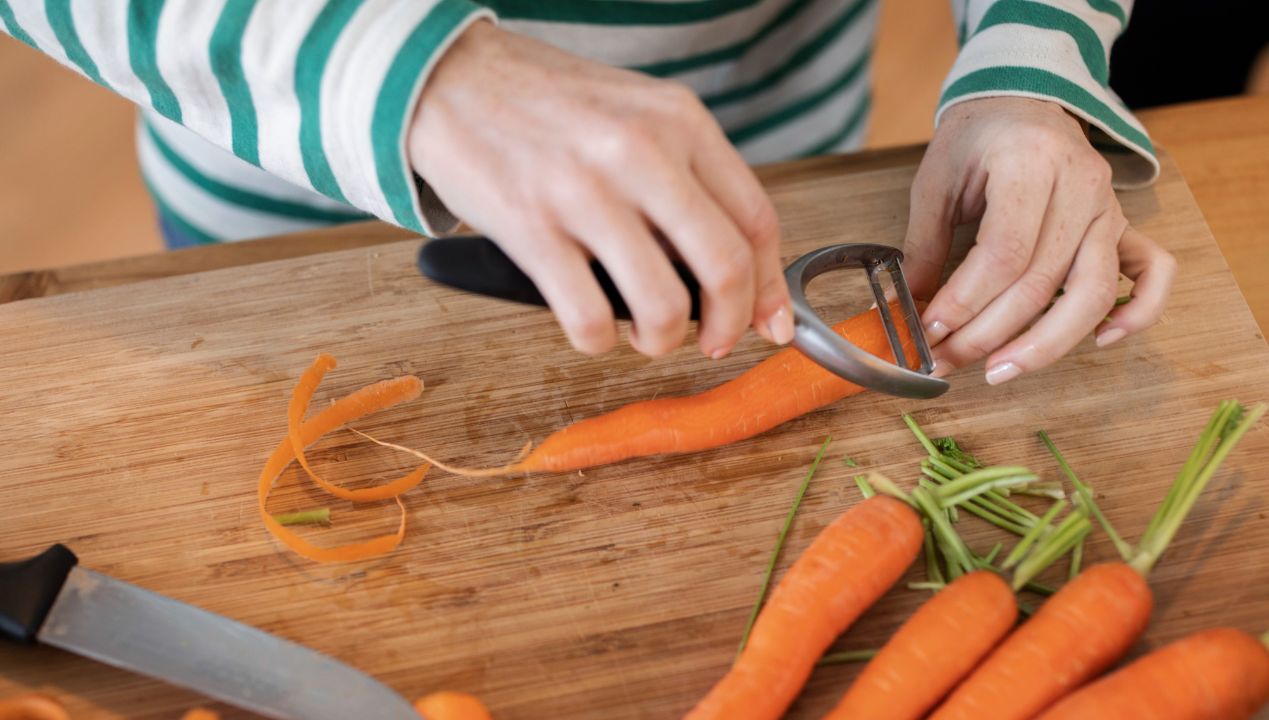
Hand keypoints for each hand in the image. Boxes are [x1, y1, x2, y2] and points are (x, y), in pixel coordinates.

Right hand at [408, 21, 793, 358]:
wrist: (449, 77)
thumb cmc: (546, 103)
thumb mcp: (636, 114)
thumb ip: (687, 178)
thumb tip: (734, 267)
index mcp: (678, 120)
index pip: (755, 218)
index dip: (770, 286)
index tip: (768, 320)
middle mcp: (640, 152)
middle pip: (724, 267)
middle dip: (729, 324)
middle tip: (714, 341)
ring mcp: (585, 192)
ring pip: (662, 307)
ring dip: (662, 341)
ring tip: (644, 334)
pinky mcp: (532, 229)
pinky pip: (590, 320)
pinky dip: (599, 342)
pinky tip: (592, 327)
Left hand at [902, 97, 1175, 384]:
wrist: (1021, 98)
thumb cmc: (976, 138)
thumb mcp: (935, 182)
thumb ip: (925, 247)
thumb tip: (907, 311)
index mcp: (1030, 163)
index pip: (1004, 253)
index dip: (965, 302)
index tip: (929, 332)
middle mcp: (1080, 186)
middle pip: (1042, 282)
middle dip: (989, 334)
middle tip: (945, 362)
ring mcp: (1109, 208)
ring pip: (1094, 292)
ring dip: (1046, 344)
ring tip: (999, 372)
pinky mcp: (1123, 225)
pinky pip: (1153, 273)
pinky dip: (1137, 311)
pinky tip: (1101, 340)